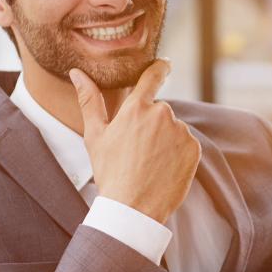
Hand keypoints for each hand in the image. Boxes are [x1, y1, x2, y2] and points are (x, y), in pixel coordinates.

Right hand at [70, 59, 200, 222]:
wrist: (133, 207)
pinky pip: (186, 144)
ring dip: (165, 140)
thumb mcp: (95, 136)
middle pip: (160, 111)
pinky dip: (178, 153)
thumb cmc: (110, 172)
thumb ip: (89, 100)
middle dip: (151, 125)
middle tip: (137, 150)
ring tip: (149, 162)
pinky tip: (163, 168)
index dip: (160, 67)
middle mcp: (162, 114)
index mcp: (136, 108)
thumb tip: (77, 73)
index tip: (164, 63)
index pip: (152, 76)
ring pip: (173, 128)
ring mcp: (181, 131)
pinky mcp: (194, 147)